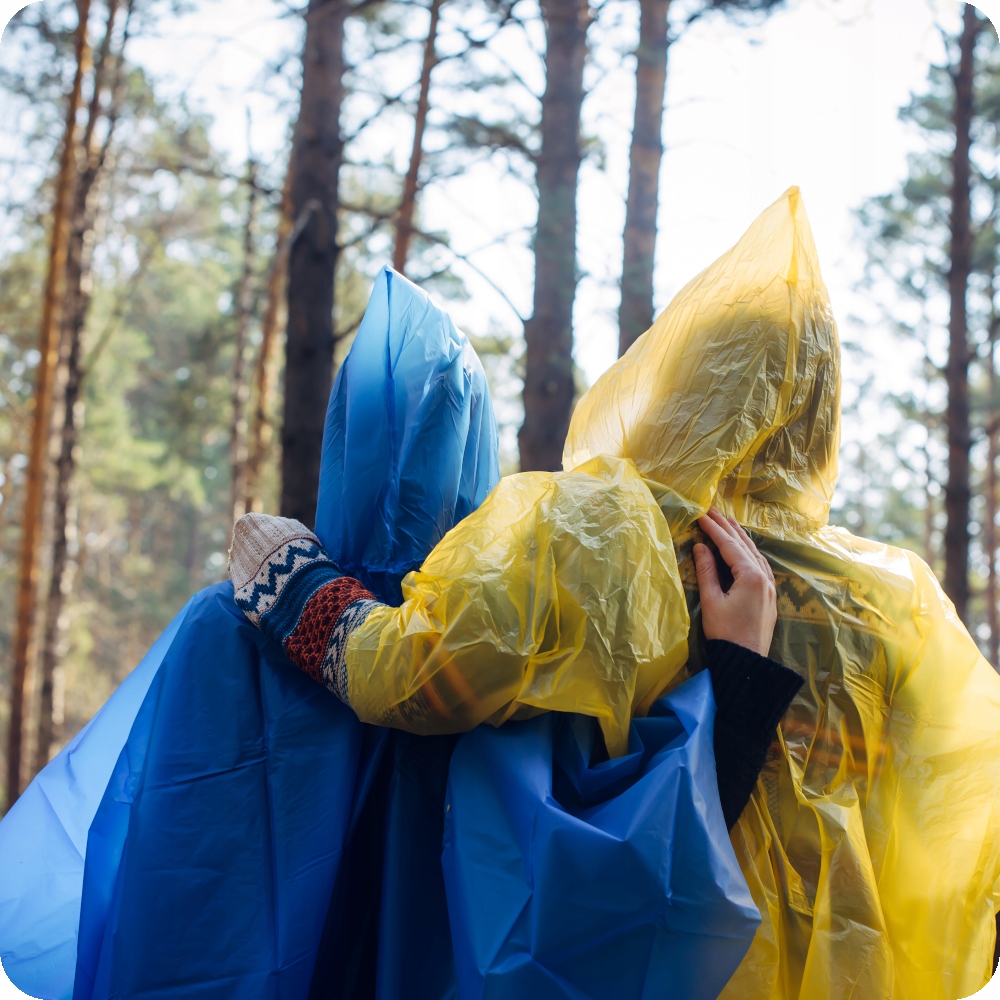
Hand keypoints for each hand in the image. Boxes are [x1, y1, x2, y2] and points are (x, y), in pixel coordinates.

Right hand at [693, 508, 776, 656]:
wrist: (746, 662)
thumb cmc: (725, 633)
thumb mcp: (712, 601)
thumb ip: (706, 571)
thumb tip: (700, 547)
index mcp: (751, 576)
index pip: (729, 545)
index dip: (714, 529)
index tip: (701, 515)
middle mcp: (764, 577)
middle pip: (744, 545)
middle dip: (728, 528)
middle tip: (713, 512)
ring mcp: (770, 586)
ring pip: (755, 554)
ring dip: (740, 538)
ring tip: (728, 523)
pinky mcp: (769, 595)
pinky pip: (760, 565)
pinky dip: (749, 552)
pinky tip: (743, 549)